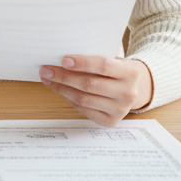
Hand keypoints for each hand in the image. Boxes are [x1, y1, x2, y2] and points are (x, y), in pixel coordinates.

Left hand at [39, 56, 153, 126]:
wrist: (134, 89)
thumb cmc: (116, 70)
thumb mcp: (113, 59)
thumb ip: (93, 59)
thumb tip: (60, 60)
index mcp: (131, 73)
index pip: (103, 66)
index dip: (82, 63)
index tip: (63, 60)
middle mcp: (128, 93)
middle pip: (90, 84)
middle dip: (64, 76)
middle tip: (46, 70)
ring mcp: (120, 110)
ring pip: (83, 99)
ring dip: (61, 88)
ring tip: (48, 79)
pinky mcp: (110, 121)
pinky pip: (83, 109)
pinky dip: (69, 99)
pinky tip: (60, 90)